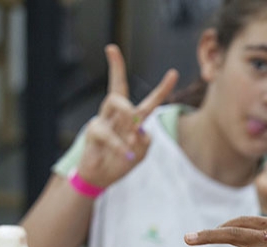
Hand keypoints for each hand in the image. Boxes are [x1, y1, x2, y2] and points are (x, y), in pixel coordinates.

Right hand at [76, 44, 178, 187]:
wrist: (101, 178)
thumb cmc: (121, 162)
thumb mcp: (140, 153)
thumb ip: (144, 142)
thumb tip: (140, 130)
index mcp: (134, 120)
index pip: (150, 101)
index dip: (163, 88)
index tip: (174, 72)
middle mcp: (118, 115)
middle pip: (118, 87)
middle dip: (116, 66)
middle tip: (111, 48)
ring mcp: (104, 121)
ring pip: (114, 101)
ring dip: (127, 113)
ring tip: (132, 132)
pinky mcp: (93, 132)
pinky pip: (106, 132)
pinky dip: (119, 145)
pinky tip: (126, 154)